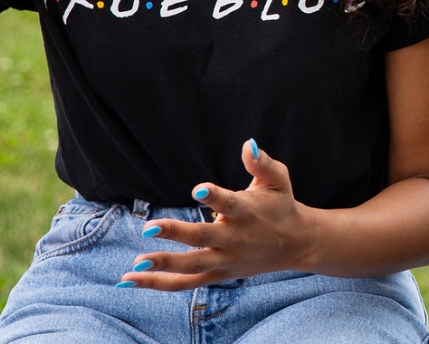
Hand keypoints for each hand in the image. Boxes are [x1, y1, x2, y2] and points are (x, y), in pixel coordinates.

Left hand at [123, 141, 313, 290]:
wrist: (296, 244)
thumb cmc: (281, 205)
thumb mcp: (278, 180)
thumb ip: (263, 163)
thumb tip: (248, 144)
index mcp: (248, 212)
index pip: (230, 204)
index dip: (214, 197)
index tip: (197, 189)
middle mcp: (235, 239)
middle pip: (203, 238)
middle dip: (175, 234)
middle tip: (148, 229)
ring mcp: (226, 260)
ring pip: (192, 267)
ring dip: (163, 266)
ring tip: (136, 264)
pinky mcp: (219, 274)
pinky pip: (187, 283)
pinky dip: (160, 284)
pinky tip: (132, 280)